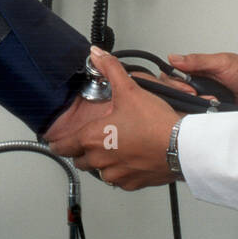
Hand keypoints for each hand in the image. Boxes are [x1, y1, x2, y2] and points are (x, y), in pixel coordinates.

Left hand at [47, 47, 181, 189]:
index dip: (58, 144)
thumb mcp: (130, 90)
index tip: (57, 143)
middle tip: (93, 141)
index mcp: (93, 138)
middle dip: (83, 152)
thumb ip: (110, 70)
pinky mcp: (132, 183)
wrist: (181, 146)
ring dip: (103, 163)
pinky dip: (122, 172)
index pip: (63, 147)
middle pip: (80, 160)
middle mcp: (100, 159)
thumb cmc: (155, 123)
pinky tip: (131, 159)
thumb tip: (97, 54)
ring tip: (115, 149)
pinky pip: (119, 181)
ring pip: (100, 172)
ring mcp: (116, 174)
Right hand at [166, 52, 237, 110]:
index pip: (173, 76)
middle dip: (183, 94)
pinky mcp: (211, 116)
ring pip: (185, 107)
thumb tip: (174, 58)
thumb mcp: (223, 62)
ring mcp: (204, 102)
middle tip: (196, 94)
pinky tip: (213, 110)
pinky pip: (198, 119)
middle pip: (175, 93)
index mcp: (199, 71)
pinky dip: (202, 116)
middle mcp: (198, 87)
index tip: (187, 86)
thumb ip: (198, 61)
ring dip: (194, 105)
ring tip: (211, 101)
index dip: (174, 82)